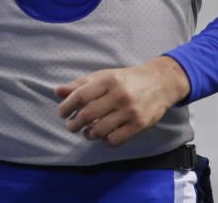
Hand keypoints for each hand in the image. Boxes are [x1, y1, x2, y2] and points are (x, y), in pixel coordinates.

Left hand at [55, 56, 190, 146]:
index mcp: (107, 80)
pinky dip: (105, 141)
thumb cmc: (125, 80)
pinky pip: (116, 140)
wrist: (159, 83)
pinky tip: (102, 137)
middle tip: (71, 126)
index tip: (62, 113)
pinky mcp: (140, 125)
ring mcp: (130, 111)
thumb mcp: (103, 76)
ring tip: (86, 132)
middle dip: (74, 124)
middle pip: (88, 115)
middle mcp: (118, 95)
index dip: (66, 106)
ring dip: (88, 134)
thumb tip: (57, 92)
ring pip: (100, 130)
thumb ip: (80, 84)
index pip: (80, 96)